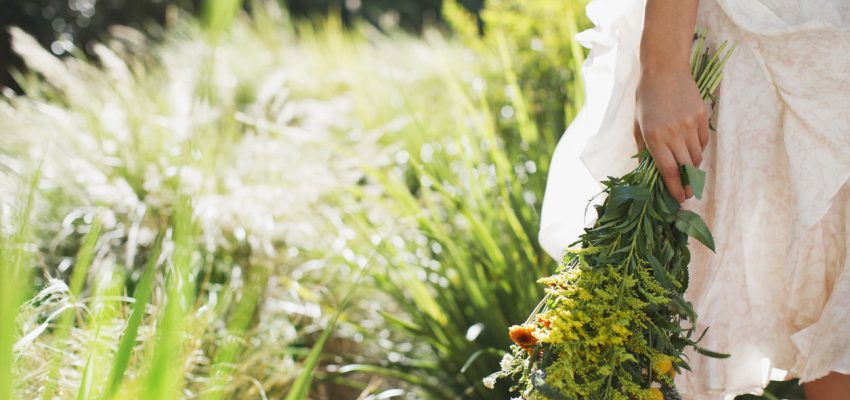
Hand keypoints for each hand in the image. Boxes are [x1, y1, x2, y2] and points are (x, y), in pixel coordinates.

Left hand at [634, 65, 708, 202]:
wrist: (664, 69)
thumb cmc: (647, 98)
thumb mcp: (638, 124)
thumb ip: (644, 148)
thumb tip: (649, 170)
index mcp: (654, 136)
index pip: (668, 170)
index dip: (674, 188)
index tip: (679, 200)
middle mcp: (673, 133)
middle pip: (686, 167)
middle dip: (687, 184)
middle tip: (688, 193)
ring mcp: (690, 124)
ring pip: (697, 156)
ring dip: (693, 166)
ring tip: (687, 168)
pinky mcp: (703, 116)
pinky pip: (703, 142)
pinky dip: (698, 148)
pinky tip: (691, 146)